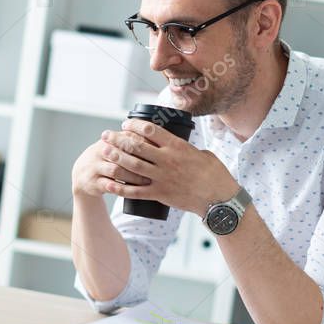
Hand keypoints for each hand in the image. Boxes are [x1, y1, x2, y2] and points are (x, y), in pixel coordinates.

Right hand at [72, 136, 152, 198]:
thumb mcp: (112, 146)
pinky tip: (132, 190)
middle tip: (155, 167)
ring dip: (132, 176)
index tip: (156, 150)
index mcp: (107, 140)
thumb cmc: (105, 158)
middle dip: (139, 160)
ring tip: (147, 180)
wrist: (81, 174)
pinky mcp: (94, 183)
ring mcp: (95, 168)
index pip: (126, 138)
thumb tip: (155, 136)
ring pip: (116, 170)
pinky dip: (121, 188)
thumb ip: (129, 140)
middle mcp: (99, 152)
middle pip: (121, 153)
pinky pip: (109, 186)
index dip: (142, 143)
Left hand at [98, 119, 237, 216]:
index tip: (125, 124)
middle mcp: (167, 161)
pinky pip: (135, 191)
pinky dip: (120, 187)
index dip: (134, 125)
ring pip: (132, 166)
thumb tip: (175, 143)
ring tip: (104, 152)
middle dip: (118, 139)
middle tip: (106, 135)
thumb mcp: (202, 153)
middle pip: (136, 146)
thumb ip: (185, 147)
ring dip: (115, 158)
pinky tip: (108, 183)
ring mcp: (162, 178)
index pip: (150, 130)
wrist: (219, 200)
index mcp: (178, 147)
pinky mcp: (160, 195)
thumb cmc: (215, 174)